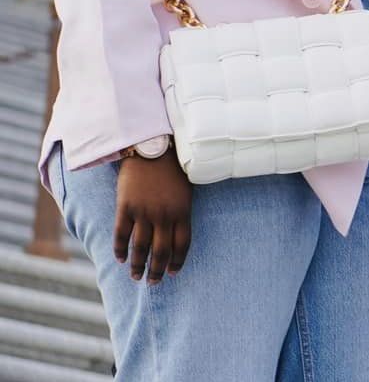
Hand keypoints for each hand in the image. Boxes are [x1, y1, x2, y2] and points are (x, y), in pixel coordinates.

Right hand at [113, 151, 190, 283]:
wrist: (151, 149)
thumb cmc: (172, 170)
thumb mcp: (185, 192)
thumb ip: (180, 213)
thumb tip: (176, 236)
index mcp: (183, 212)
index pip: (182, 245)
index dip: (177, 261)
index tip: (172, 273)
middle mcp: (164, 215)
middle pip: (161, 251)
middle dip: (157, 270)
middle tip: (153, 283)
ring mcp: (144, 212)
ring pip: (140, 247)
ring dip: (138, 265)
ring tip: (136, 277)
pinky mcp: (125, 207)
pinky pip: (121, 234)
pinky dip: (120, 249)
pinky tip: (119, 259)